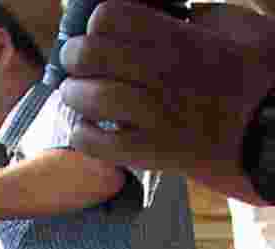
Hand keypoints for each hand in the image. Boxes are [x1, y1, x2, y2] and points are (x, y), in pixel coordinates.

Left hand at [58, 1, 274, 201]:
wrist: (271, 132)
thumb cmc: (259, 77)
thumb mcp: (236, 26)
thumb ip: (197, 16)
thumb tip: (171, 14)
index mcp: (179, 39)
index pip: (111, 16)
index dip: (97, 22)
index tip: (99, 32)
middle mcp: (162, 74)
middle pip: (91, 53)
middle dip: (75, 55)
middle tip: (75, 62)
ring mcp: (155, 116)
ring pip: (91, 96)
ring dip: (74, 93)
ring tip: (75, 94)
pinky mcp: (152, 153)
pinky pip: (98, 144)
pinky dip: (83, 134)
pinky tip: (85, 128)